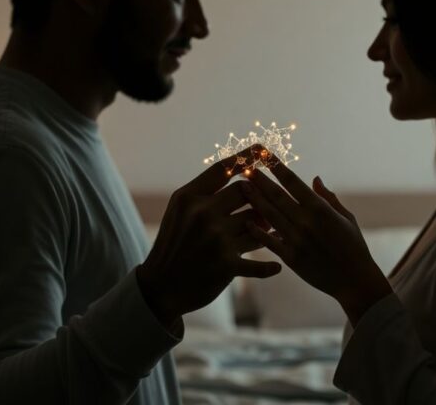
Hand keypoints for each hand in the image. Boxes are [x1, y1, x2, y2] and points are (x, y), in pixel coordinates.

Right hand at [137, 145, 281, 327]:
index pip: (223, 168)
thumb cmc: (173, 244)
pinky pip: (258, 260)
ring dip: (265, 227)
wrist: (160, 286)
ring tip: (266, 232)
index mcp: (189, 197)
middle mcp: (203, 214)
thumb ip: (204, 193)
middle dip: (257, 198)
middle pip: (246, 192)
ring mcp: (216, 239)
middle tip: (262, 207)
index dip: (246, 157)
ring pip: (258, 222)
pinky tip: (275, 266)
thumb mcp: (179, 211)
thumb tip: (241, 176)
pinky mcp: (226, 265)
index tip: (263, 149)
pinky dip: (269, 266)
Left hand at [243, 156, 392, 324]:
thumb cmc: (353, 246)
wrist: (355, 281)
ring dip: (255, 199)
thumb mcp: (346, 218)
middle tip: (244, 167)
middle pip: (277, 196)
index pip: (293, 182)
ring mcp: (297, 241)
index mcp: (321, 209)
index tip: (265, 155)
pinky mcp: (291, 258)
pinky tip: (246, 220)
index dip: (277, 167)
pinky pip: (270, 242)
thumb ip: (328, 198)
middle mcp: (306, 222)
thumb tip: (314, 179)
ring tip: (241, 186)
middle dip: (260, 180)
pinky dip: (258, 232)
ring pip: (270, 216)